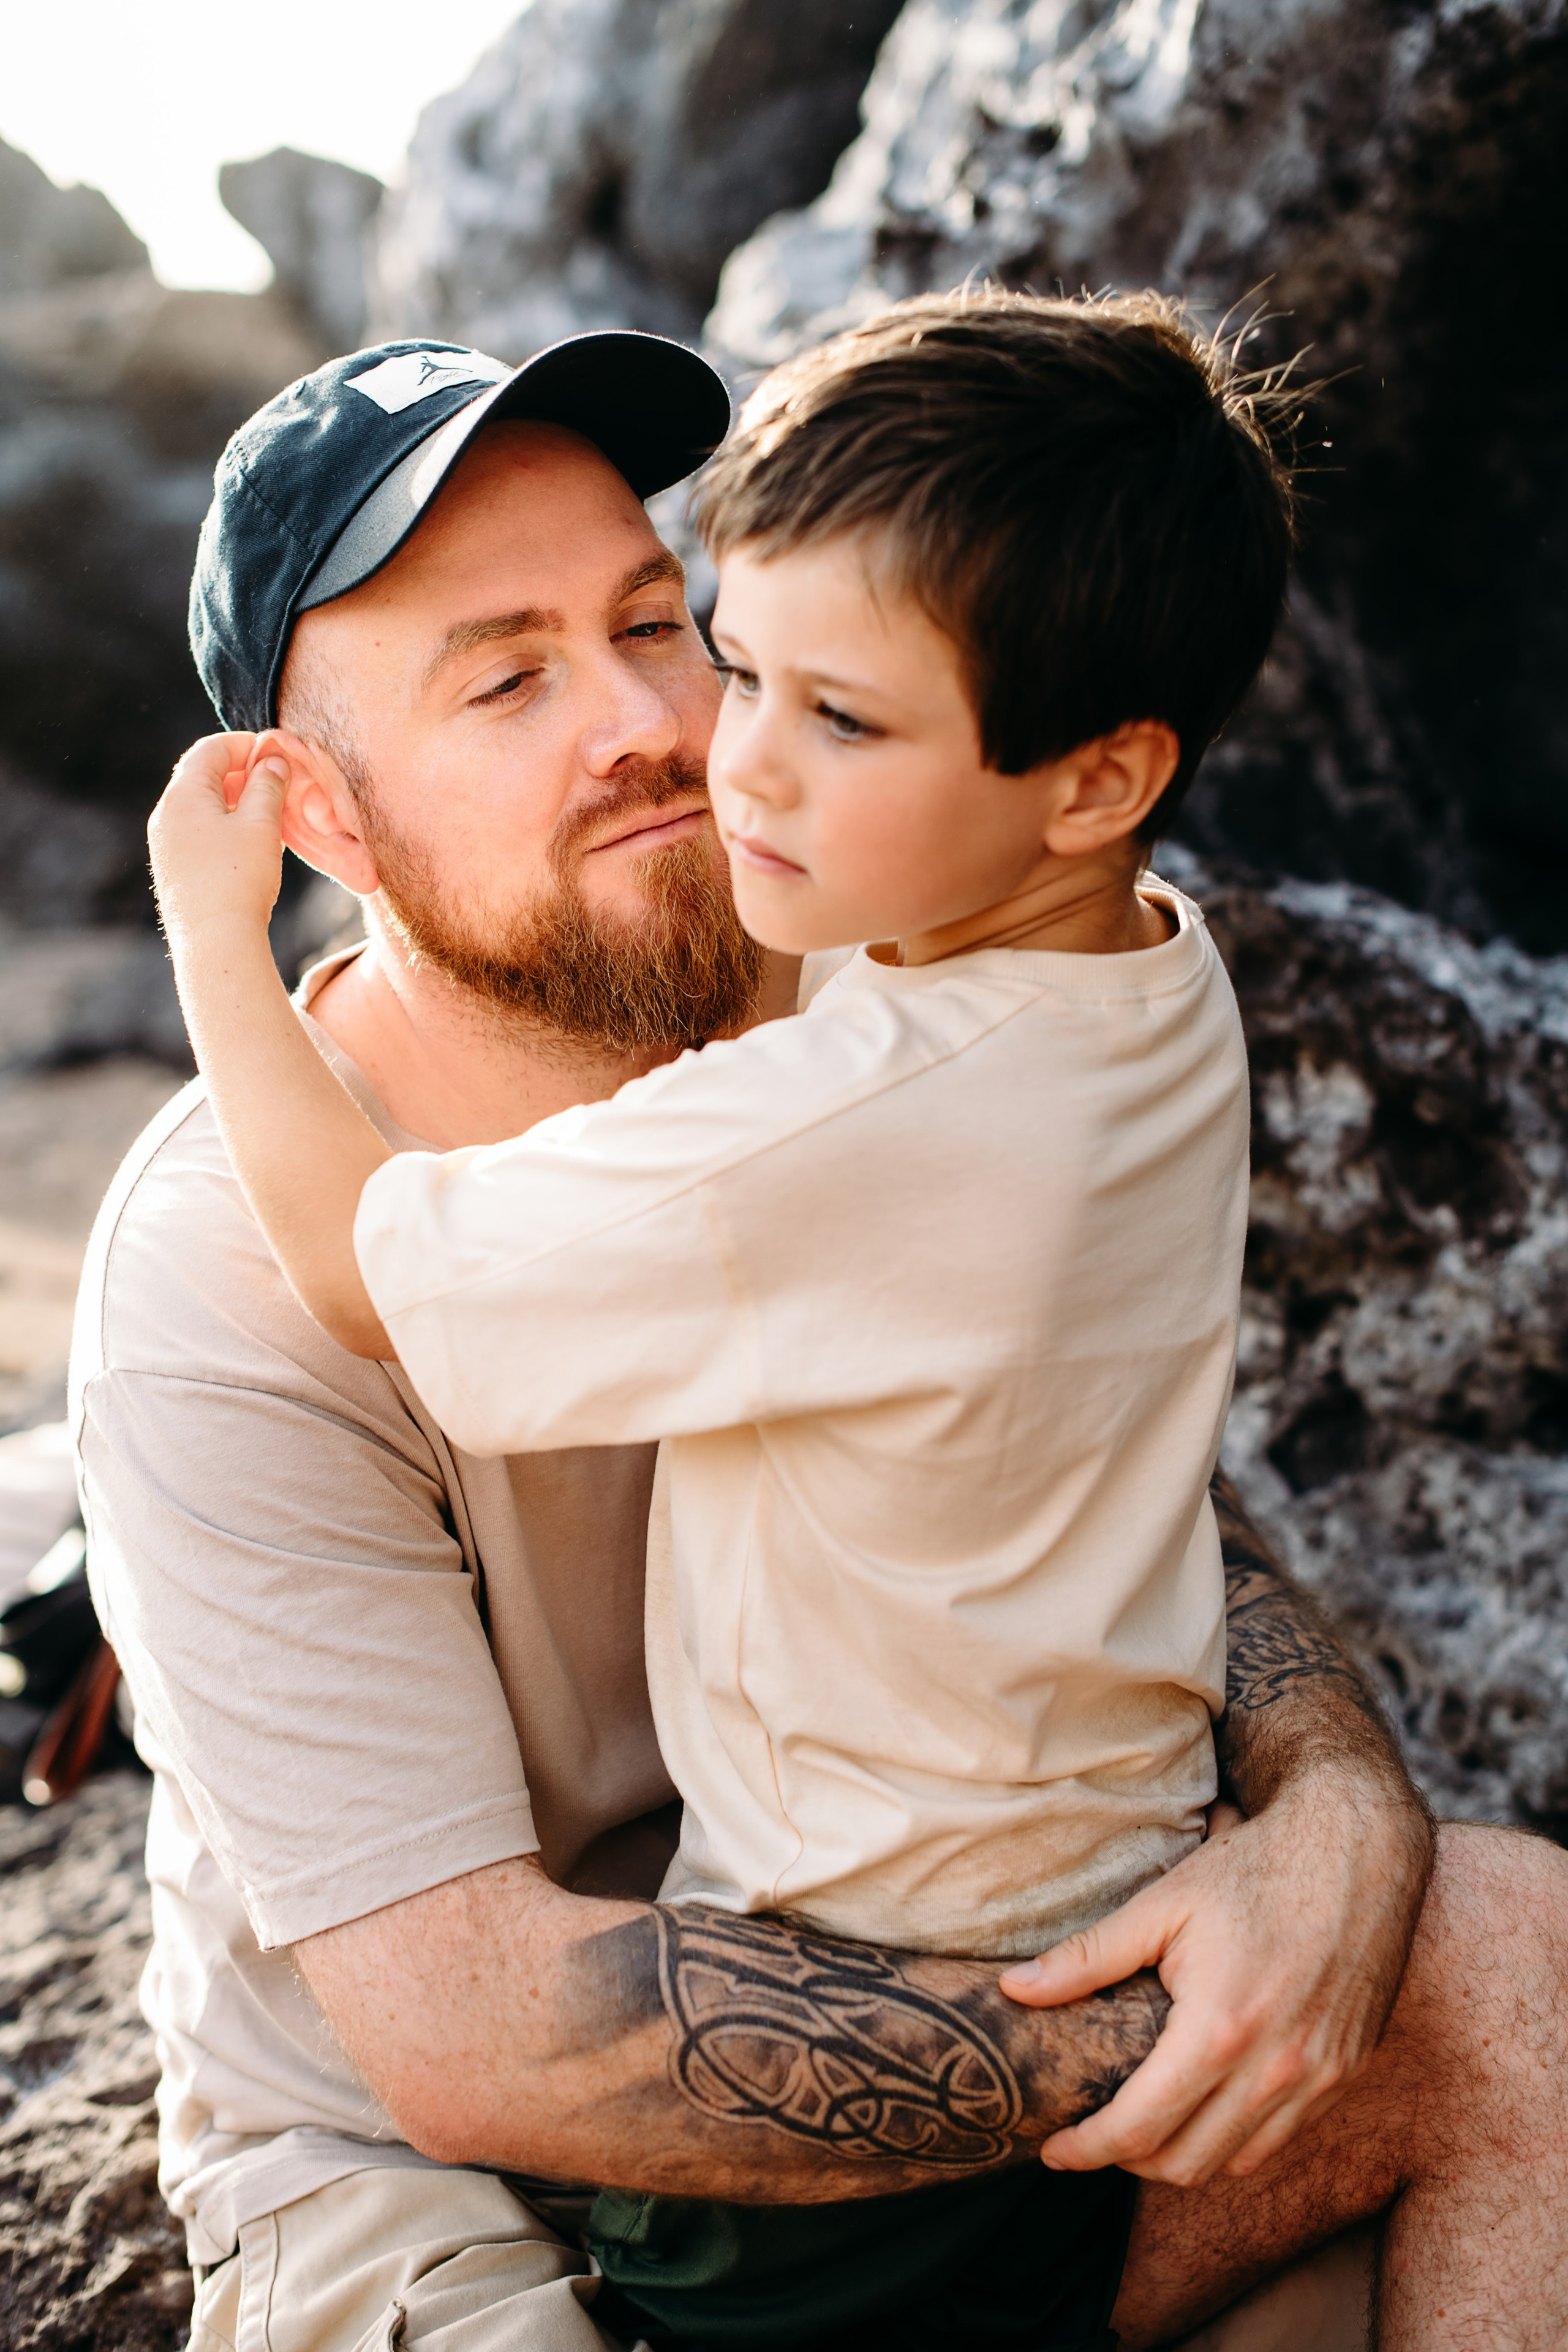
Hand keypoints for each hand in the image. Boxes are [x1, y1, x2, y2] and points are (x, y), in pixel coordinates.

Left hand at [148, 731, 285, 955]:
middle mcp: (166, 814)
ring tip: (270, 817)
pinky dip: (225, 827)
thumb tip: (271, 762)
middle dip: (243, 774)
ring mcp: (166, 844)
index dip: (247, 745)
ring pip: (202, 806)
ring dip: (237, 803)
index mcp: (183, 794)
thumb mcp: (261, 825)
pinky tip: (251, 846)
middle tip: (278, 785)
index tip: (277, 756)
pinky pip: (199, 833)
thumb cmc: (239, 879)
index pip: (211, 749)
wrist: (214, 943)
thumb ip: (267, 786)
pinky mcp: (173, 869)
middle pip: (203, 775)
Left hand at [1001, 1776, 1420, 2184]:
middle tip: (1092, 2135)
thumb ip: (1087, 1957)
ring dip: (1180, 2159)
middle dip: (1126, 2162)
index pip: (1138, 2129)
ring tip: (1143, 2126)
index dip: (1086, 2150)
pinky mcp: (1344, 2074)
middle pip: (1184, 2164)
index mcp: (1219, 2032)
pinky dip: (1233, 2143)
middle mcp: (1274, 2071)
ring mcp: (1317, 2079)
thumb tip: (1014, 1989)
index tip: (1053, 2148)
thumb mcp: (1162, 1905)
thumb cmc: (1254, 1869)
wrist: (1357, 1850)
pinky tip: (1205, 2110)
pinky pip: (1279, 2141)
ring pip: (1233, 2165)